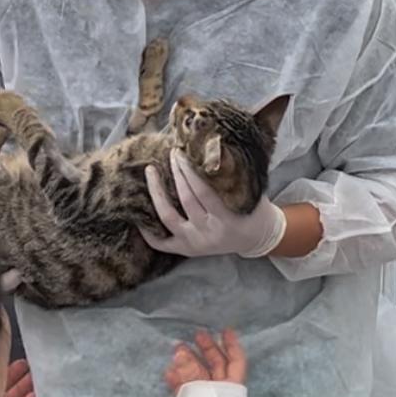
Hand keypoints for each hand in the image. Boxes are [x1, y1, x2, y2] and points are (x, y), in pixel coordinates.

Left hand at [142, 150, 286, 258]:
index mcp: (226, 220)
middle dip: (177, 173)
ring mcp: (194, 244)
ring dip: (156, 192)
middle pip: (185, 199)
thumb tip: (211, 145)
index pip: (203, 191)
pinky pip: (160, 243)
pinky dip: (148, 230)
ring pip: (167, 217)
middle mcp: (208, 234)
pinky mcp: (186, 250)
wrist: (256, 238)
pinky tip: (139, 211)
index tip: (182, 152)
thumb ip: (232, 175)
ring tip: (151, 171)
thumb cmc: (253, 210)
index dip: (190, 170)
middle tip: (171, 154)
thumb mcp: (249, 193)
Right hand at [164, 329, 247, 392]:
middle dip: (206, 349)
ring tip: (175, 350)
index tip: (225, 330)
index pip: (236, 360)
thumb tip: (179, 352)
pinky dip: (178, 380)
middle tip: (195, 335)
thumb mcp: (203, 390)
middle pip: (216, 364)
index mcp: (233, 386)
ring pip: (199, 375)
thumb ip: (190, 371)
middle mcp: (222, 390)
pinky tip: (168, 372)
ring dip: (187, 362)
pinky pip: (187, 390)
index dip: (231, 344)